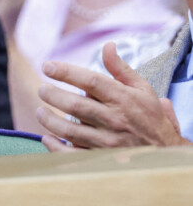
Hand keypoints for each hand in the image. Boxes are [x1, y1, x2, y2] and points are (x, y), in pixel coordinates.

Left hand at [36, 42, 190, 150]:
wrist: (165, 153)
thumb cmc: (149, 117)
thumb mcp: (141, 89)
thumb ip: (120, 68)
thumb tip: (107, 45)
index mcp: (122, 99)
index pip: (90, 81)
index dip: (66, 72)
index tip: (47, 66)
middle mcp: (114, 120)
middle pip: (75, 106)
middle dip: (52, 95)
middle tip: (42, 89)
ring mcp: (107, 143)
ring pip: (69, 130)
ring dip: (49, 120)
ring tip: (40, 111)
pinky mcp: (101, 159)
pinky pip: (72, 155)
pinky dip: (55, 147)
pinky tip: (47, 137)